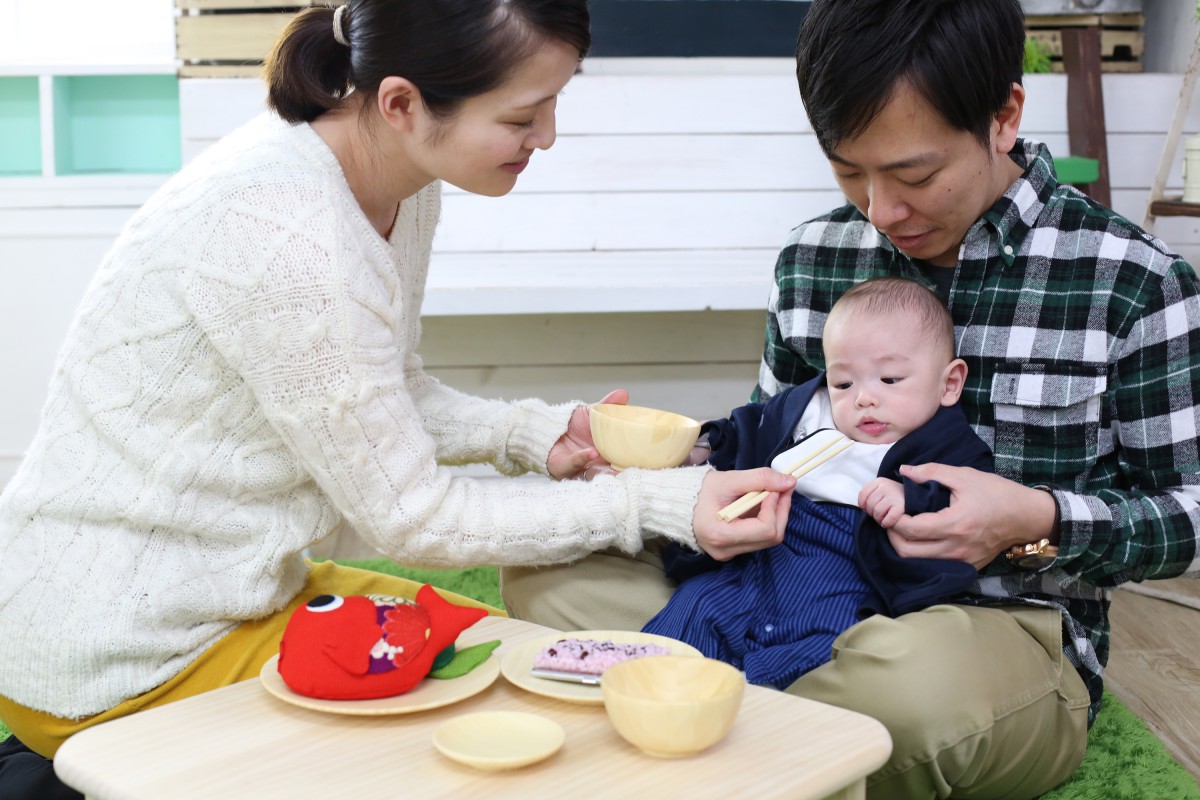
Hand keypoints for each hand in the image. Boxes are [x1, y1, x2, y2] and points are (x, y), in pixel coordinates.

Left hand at [547, 389, 628, 479]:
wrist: (549, 428)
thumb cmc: (573, 424)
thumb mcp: (593, 412)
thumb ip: (608, 405)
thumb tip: (623, 393)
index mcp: (608, 451)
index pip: (625, 460)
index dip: (636, 461)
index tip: (648, 459)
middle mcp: (597, 463)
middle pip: (615, 472)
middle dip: (624, 471)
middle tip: (636, 466)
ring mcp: (582, 467)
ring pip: (598, 474)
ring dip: (607, 471)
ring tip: (614, 463)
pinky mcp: (565, 468)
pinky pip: (577, 464)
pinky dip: (584, 458)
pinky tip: (592, 452)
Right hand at [691, 468, 795, 560]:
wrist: (677, 502)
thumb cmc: (698, 490)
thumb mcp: (729, 479)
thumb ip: (761, 478)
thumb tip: (789, 482)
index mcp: (721, 535)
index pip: (765, 529)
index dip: (776, 507)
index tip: (776, 488)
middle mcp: (725, 551)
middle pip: (771, 538)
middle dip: (781, 511)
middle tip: (782, 489)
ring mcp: (728, 554)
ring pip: (767, 540)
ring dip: (774, 516)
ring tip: (769, 495)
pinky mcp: (731, 550)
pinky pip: (757, 539)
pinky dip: (764, 521)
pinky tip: (758, 505)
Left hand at [858, 477, 905, 527]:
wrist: (918, 498)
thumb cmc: (896, 497)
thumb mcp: (882, 490)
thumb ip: (870, 494)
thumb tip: (862, 506)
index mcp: (880, 481)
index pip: (863, 495)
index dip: (863, 505)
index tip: (869, 508)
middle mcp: (886, 486)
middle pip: (869, 505)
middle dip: (872, 513)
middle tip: (880, 514)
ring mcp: (894, 495)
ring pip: (876, 513)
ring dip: (879, 519)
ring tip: (885, 517)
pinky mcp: (901, 507)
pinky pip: (887, 519)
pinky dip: (886, 523)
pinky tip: (889, 522)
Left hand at [884, 463, 1058, 568]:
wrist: (1027, 516)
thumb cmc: (997, 493)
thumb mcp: (964, 476)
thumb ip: (931, 472)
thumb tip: (903, 471)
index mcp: (955, 524)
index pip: (911, 529)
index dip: (894, 519)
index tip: (891, 508)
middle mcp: (956, 548)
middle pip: (908, 552)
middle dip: (893, 535)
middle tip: (892, 520)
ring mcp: (962, 561)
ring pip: (918, 562)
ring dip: (904, 547)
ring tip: (903, 528)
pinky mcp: (967, 567)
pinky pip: (934, 566)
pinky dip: (921, 555)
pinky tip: (921, 539)